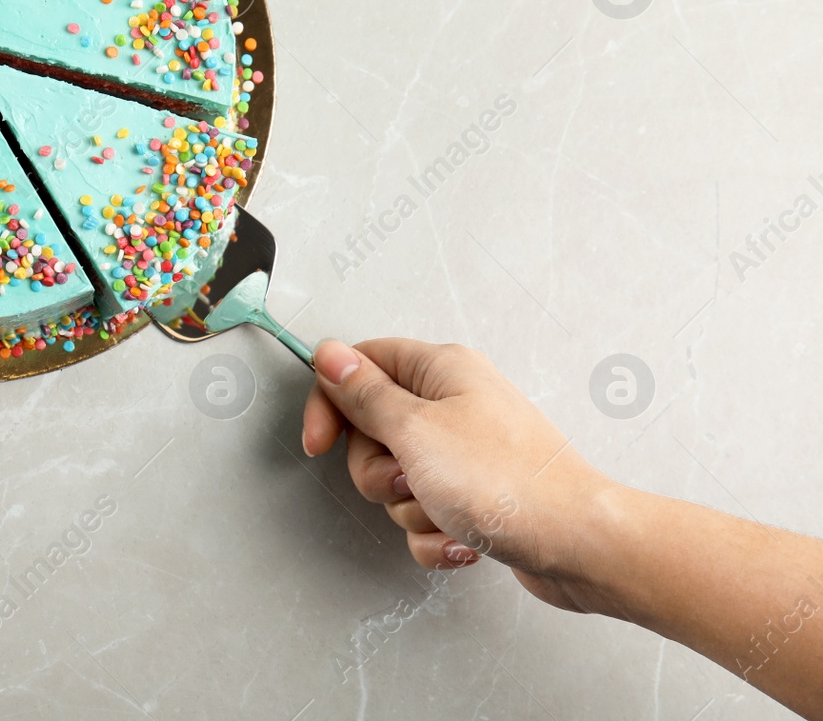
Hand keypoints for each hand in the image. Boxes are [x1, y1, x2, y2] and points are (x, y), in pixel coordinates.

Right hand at [301, 338, 619, 613]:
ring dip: (410, 508)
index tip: (320, 442)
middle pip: (372, 432)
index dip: (331, 402)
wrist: (579, 545)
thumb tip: (330, 355)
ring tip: (446, 510)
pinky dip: (436, 534)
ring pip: (396, 480)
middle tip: (406, 479)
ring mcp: (467, 451)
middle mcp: (454, 403)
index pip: (359, 365)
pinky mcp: (476, 495)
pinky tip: (462, 538)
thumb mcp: (415, 431)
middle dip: (378, 471)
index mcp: (441, 370)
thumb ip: (364, 393)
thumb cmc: (509, 483)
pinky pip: (425, 514)